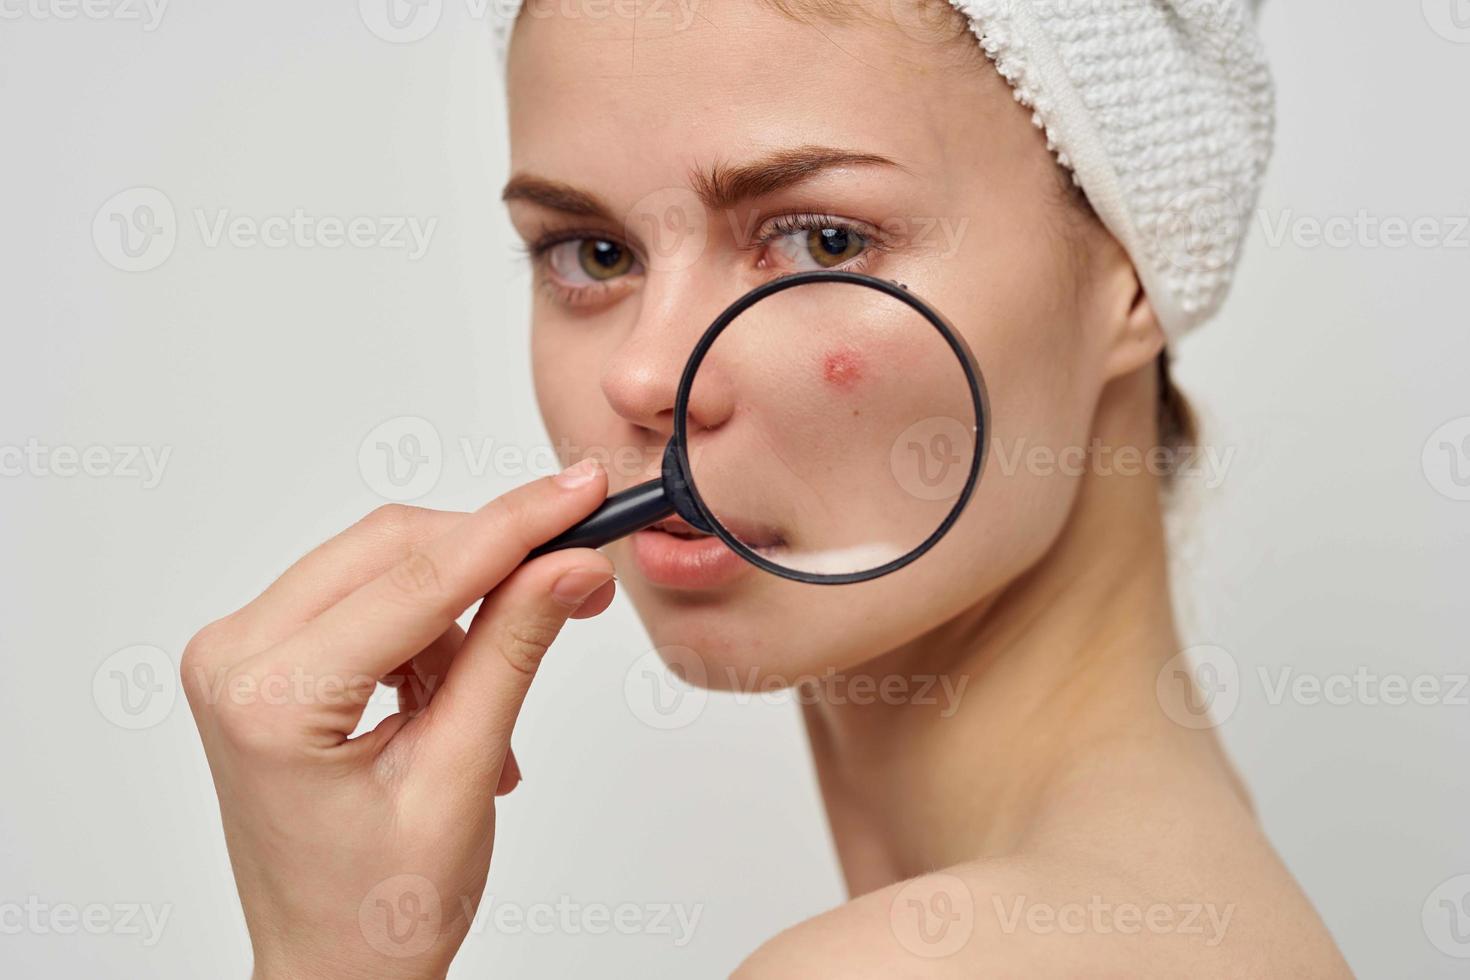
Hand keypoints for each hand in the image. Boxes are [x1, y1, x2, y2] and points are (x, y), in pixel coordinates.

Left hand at [182, 459, 614, 979]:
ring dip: (461, 608)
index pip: (417, 577)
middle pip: (391, 549)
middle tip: (578, 572)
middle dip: (493, 557)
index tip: (581, 494)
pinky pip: (366, 597)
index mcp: (270, 700)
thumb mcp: (461, 778)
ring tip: (492, 705)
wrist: (331, 969)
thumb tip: (568, 566)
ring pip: (383, 566)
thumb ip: (512, 653)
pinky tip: (455, 699)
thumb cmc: (377, 910)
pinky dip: (430, 630)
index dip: (514, 527)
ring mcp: (240, 654)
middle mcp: (234, 659)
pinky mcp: (263, 657)